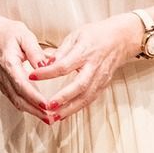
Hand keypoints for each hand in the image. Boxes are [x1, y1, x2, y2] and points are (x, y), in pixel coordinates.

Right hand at [0, 15, 56, 122]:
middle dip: (35, 110)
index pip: (21, 85)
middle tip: (51, 118)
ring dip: (32, 112)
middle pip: (19, 99)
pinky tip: (39, 111)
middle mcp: (4, 76)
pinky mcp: (5, 85)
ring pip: (17, 102)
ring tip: (49, 118)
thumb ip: (36, 52)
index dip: (34, 97)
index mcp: (9, 64)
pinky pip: (16, 100)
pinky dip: (28, 107)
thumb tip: (46, 66)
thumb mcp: (25, 36)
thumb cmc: (9, 34)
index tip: (47, 105)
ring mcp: (3, 82)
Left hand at [28, 13, 143, 120]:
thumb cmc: (96, 35)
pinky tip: (64, 115)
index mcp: (85, 52)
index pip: (64, 65)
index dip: (47, 72)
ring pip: (86, 97)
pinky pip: (89, 100)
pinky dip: (76, 109)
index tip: (32, 75)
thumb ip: (61, 51)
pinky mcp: (103, 85)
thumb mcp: (76, 35)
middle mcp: (94, 67)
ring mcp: (100, 78)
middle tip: (47, 105)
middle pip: (79, 86)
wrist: (121, 39)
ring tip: (53, 117)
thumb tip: (45, 63)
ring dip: (69, 109)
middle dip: (63, 97)